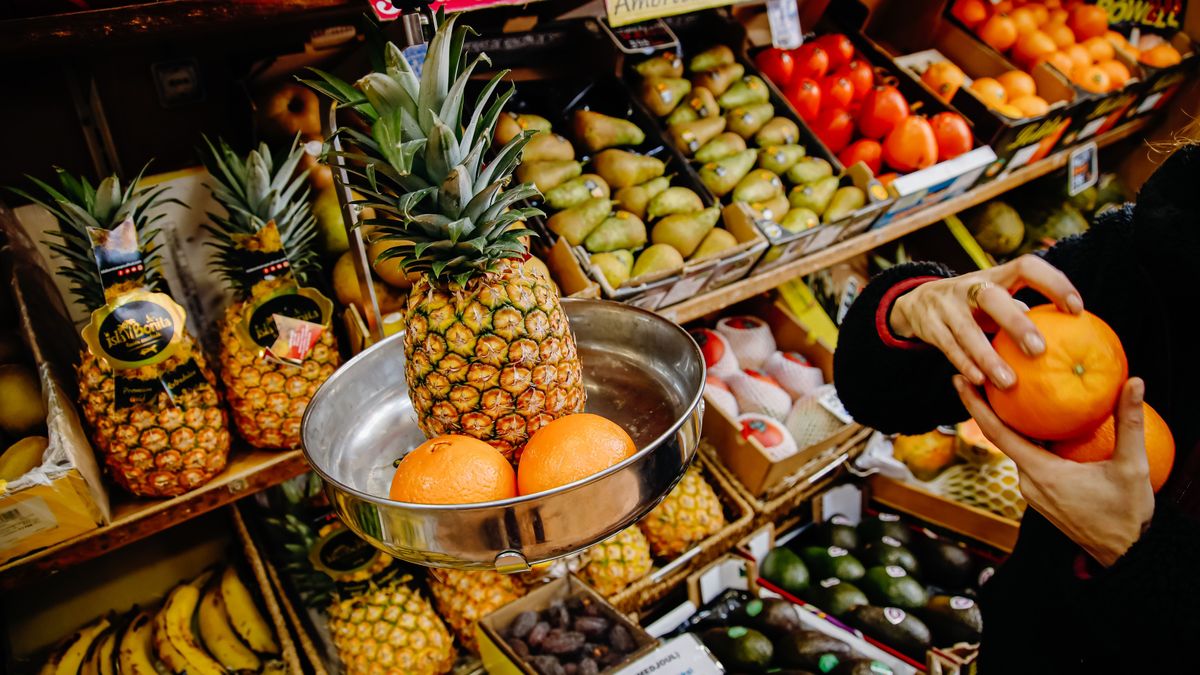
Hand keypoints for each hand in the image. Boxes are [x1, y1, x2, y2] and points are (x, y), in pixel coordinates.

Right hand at [891, 255, 1083, 387]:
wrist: (916, 303)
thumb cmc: (975, 307)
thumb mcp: (996, 301)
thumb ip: (1023, 312)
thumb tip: (1074, 338)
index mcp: (995, 276)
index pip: (1026, 267)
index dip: (1053, 283)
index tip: (1077, 309)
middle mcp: (969, 287)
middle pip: (991, 298)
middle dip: (1015, 323)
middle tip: (1040, 351)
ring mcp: (946, 306)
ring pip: (966, 330)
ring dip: (988, 356)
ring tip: (1009, 382)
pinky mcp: (929, 326)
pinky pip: (948, 347)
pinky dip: (965, 364)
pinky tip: (981, 382)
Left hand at [954, 375, 1154, 566]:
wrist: (1127, 554)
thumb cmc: (1127, 514)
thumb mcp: (1133, 466)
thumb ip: (1131, 422)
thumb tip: (1136, 382)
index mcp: (1041, 473)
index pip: (997, 433)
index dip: (976, 405)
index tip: (959, 380)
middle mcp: (1028, 482)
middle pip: (1001, 437)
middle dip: (989, 407)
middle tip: (980, 373)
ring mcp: (1033, 491)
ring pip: (1017, 449)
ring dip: (1011, 423)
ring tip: (1008, 392)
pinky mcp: (1041, 496)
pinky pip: (1029, 460)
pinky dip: (1028, 439)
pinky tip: (1040, 423)